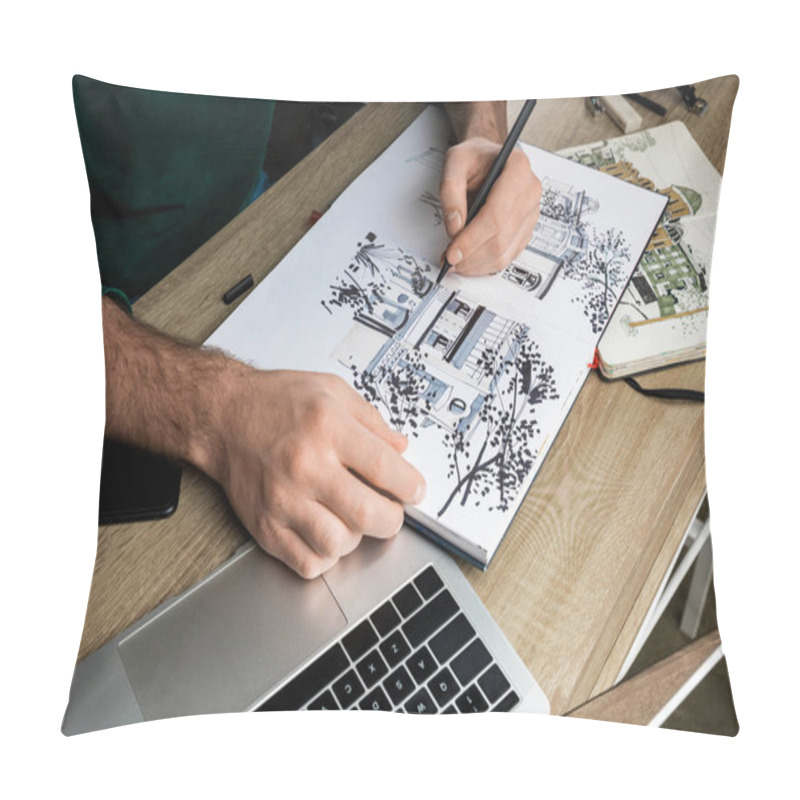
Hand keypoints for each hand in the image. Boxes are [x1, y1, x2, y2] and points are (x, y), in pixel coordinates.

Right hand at [203, 368, 426, 578]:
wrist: (222, 416)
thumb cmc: (275, 401)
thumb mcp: (331, 391)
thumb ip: (371, 420)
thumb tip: (401, 449)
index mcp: (328, 428)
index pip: (387, 470)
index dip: (411, 486)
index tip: (415, 491)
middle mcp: (305, 466)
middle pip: (369, 514)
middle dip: (392, 518)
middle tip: (390, 510)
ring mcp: (282, 500)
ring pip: (340, 545)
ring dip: (356, 537)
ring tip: (350, 518)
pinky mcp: (265, 526)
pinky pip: (307, 563)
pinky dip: (325, 556)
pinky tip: (325, 533)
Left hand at [439, 137, 540, 275]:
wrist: (488, 159)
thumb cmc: (474, 158)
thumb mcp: (454, 162)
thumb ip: (450, 191)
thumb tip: (455, 226)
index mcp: (517, 169)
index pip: (496, 215)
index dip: (472, 239)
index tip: (453, 252)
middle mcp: (530, 191)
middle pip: (501, 238)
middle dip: (472, 255)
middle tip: (449, 260)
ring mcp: (531, 213)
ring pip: (505, 252)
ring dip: (477, 264)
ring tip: (456, 262)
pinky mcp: (526, 229)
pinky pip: (508, 255)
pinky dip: (486, 264)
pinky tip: (470, 261)